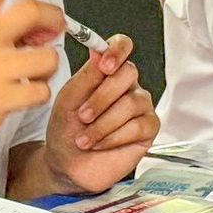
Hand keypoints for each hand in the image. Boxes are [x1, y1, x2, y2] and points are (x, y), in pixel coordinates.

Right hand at [0, 0, 65, 165]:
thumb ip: (2, 28)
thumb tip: (46, 26)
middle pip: (32, 9)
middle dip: (55, 18)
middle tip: (51, 33)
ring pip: (48, 56)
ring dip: (48, 66)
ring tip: (29, 75)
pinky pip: (41, 90)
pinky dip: (38, 94)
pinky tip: (21, 97)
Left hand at [41, 33, 158, 194]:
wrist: (66, 165)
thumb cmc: (65, 131)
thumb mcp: (68, 100)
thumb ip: (86, 76)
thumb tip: (99, 51)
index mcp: (105, 73)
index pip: (121, 47)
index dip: (117, 51)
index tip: (104, 66)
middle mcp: (126, 86)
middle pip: (128, 74)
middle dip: (101, 98)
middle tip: (83, 115)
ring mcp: (139, 107)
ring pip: (132, 103)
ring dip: (103, 124)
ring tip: (85, 138)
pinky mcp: (148, 129)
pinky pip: (138, 126)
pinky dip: (114, 137)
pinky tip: (100, 144)